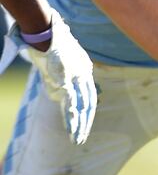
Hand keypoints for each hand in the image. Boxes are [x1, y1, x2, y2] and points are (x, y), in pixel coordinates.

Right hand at [12, 10, 96, 143]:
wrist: (50, 35)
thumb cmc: (55, 46)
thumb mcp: (66, 60)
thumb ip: (68, 74)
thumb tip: (62, 91)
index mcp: (86, 70)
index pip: (90, 95)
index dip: (88, 111)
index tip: (85, 123)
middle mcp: (85, 74)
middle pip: (88, 103)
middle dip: (86, 122)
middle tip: (81, 138)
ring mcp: (77, 77)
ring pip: (81, 105)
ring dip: (79, 124)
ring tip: (77, 139)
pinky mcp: (67, 79)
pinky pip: (71, 102)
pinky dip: (71, 117)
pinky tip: (71, 128)